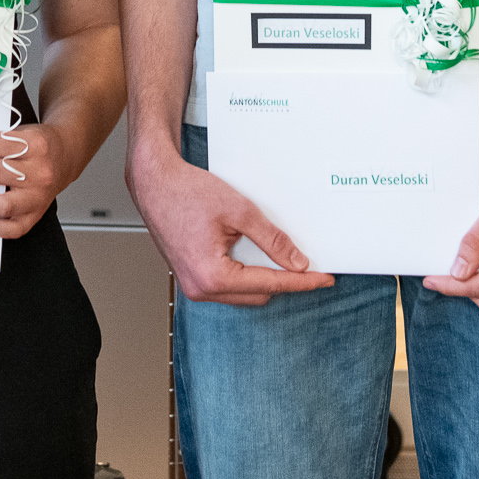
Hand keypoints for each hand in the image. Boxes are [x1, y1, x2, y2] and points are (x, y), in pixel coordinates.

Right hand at [127, 141, 335, 305]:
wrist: (154, 183)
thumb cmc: (186, 192)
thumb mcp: (240, 211)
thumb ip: (272, 240)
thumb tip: (296, 262)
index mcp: (213, 276)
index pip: (270, 284)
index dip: (301, 282)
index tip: (323, 279)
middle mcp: (201, 289)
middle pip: (258, 294)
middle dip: (283, 281)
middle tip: (309, 266)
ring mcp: (193, 286)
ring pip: (243, 293)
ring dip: (263, 279)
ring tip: (282, 259)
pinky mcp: (191, 277)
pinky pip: (227, 285)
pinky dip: (245, 274)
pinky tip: (255, 257)